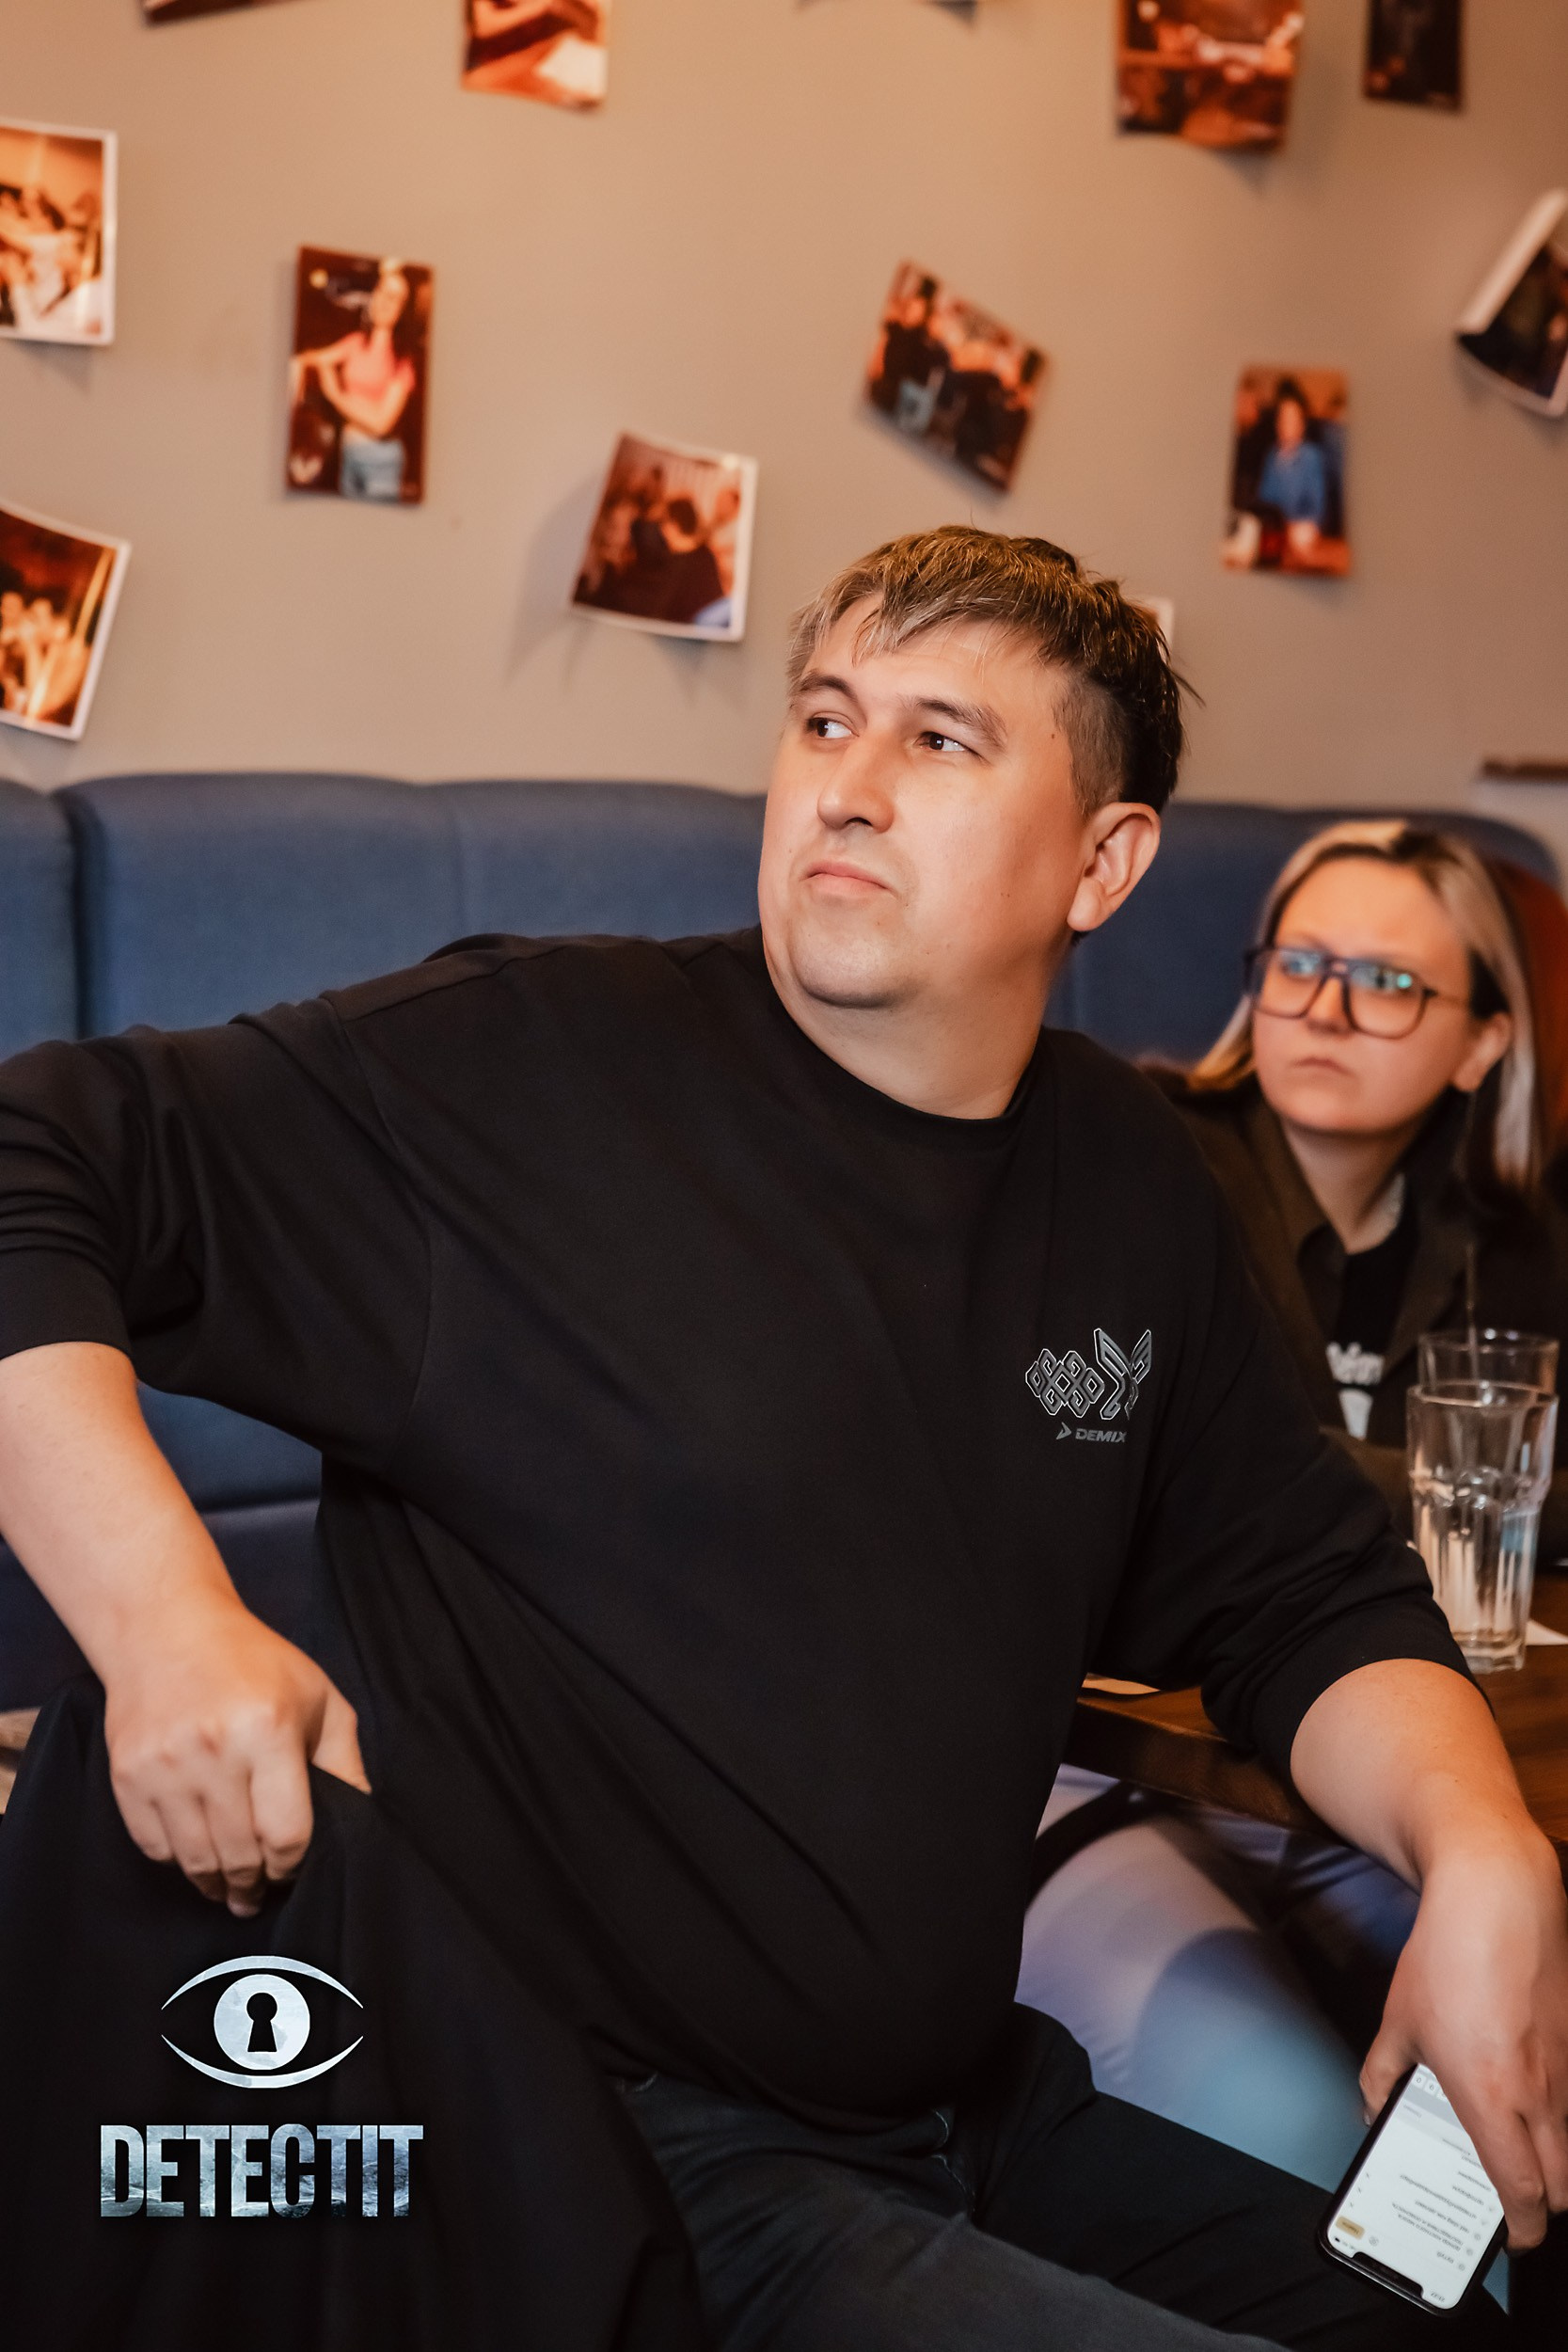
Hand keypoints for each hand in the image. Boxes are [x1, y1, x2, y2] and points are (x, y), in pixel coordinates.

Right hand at [104, 1590, 368, 1918]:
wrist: (167, 1629)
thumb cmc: (255, 1663)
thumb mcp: (319, 1696)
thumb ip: (345, 1761)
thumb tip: (361, 1818)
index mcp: (268, 1731)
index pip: (286, 1832)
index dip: (292, 1864)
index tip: (292, 1870)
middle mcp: (213, 1750)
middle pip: (239, 1854)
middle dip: (254, 1883)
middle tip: (259, 1894)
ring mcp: (164, 1765)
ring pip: (195, 1858)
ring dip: (215, 1883)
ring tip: (228, 1890)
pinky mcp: (127, 1775)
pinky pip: (154, 1846)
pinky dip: (176, 1860)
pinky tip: (194, 1856)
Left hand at [1363, 1831, 1567, 2249]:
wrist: (1499, 1897)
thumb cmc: (1446, 1959)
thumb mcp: (1398, 2021)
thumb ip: (1382, 2076)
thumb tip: (1374, 2109)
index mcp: (1491, 2098)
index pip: (1523, 2193)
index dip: (1518, 2228)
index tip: (1506, 2234)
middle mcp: (1539, 2093)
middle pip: (1563, 2185)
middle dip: (1541, 2203)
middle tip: (1511, 2195)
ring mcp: (1566, 2068)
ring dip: (1550, 2155)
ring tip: (1513, 2141)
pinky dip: (1556, 2109)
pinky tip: (1524, 2086)